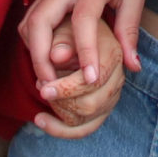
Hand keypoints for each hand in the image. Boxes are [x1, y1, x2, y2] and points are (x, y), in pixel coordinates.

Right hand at [21, 0, 149, 91]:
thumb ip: (130, 27)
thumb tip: (132, 66)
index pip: (83, 19)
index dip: (86, 51)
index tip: (90, 79)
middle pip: (39, 22)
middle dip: (40, 58)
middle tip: (53, 87)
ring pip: (28, 22)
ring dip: (33, 52)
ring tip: (49, 78)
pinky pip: (31, 19)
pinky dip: (33, 43)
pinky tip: (47, 59)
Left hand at [33, 14, 126, 138]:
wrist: (79, 34)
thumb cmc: (71, 29)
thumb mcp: (66, 27)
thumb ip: (61, 39)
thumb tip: (57, 55)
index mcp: (113, 54)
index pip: (94, 81)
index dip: (67, 87)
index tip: (42, 86)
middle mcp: (117, 77)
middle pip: (91, 105)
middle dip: (61, 101)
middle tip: (41, 87)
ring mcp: (111, 96)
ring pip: (85, 119)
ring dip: (59, 111)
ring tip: (43, 92)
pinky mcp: (101, 109)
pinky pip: (84, 129)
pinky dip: (60, 129)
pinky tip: (40, 119)